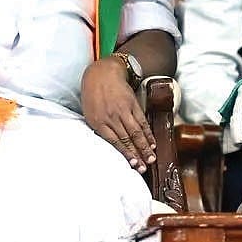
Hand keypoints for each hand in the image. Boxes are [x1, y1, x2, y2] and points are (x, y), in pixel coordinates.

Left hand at [81, 57, 155, 172]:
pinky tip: (152, 142)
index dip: (125, 154)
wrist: (101, 73)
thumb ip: (99, 129)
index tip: (133, 165)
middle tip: (144, 168)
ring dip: (145, 147)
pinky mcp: (132, 104)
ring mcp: (123, 110)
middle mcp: (111, 117)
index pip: (114, 142)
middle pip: (127, 139)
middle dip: (137, 155)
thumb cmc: (92, 95)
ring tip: (151, 158)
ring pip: (136, 132)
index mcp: (98, 121)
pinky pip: (142, 121)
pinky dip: (148, 133)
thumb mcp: (89, 113)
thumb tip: (109, 145)